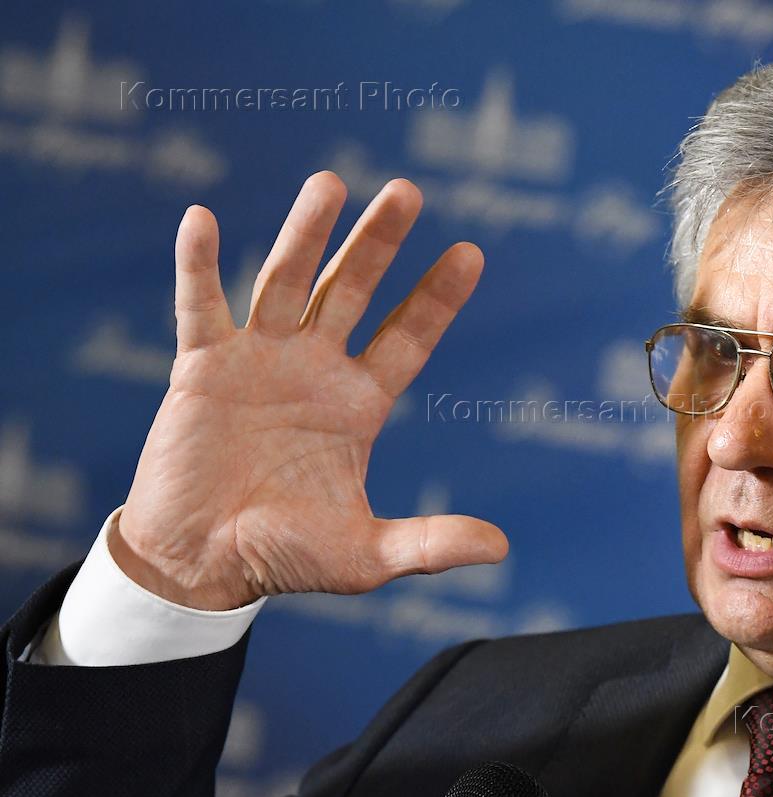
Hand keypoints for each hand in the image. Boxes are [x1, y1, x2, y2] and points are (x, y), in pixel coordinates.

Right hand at [110, 171, 507, 610]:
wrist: (202, 566)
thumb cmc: (285, 557)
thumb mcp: (365, 556)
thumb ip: (430, 544)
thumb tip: (502, 547)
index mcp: (359, 403)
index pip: (408, 337)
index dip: (437, 298)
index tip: (470, 253)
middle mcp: (314, 369)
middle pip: (353, 291)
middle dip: (377, 244)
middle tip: (408, 191)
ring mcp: (259, 361)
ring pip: (286, 283)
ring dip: (305, 235)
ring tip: (331, 183)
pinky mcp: (202, 369)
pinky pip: (200, 308)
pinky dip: (199, 267)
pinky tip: (203, 220)